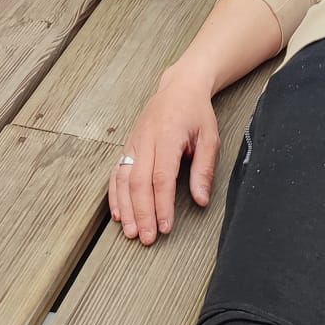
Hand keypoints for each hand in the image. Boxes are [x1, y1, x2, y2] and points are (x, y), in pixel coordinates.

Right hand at [109, 62, 220, 246]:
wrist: (179, 87)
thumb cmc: (195, 112)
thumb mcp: (209, 138)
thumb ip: (204, 169)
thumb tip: (201, 200)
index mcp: (167, 135)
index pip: (162, 177)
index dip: (162, 205)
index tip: (165, 226)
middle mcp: (146, 139)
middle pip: (139, 182)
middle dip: (142, 213)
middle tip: (147, 237)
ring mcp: (133, 142)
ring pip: (123, 179)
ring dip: (126, 208)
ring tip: (130, 231)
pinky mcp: (128, 146)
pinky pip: (116, 173)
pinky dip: (115, 195)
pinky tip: (118, 213)